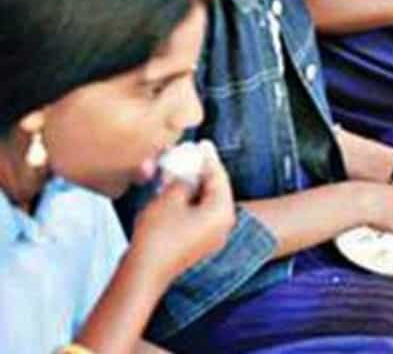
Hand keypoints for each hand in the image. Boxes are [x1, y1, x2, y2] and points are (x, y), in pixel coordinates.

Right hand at [131, 142, 235, 282]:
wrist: (144, 272)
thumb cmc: (158, 236)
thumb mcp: (170, 198)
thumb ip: (182, 180)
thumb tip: (185, 175)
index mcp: (223, 212)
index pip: (219, 177)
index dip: (208, 158)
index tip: (202, 144)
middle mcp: (223, 225)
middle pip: (213, 190)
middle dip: (197, 172)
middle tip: (187, 156)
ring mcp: (211, 236)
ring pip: (203, 202)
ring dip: (189, 186)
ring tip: (175, 171)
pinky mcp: (197, 243)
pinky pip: (195, 215)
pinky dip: (185, 201)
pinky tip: (170, 191)